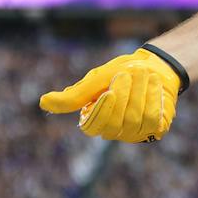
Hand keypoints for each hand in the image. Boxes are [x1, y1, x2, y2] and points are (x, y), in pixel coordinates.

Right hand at [39, 47, 181, 141]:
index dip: (102, 110)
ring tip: (144, 74)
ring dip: (141, 92)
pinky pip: (153, 119)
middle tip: (129, 73)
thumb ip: (74, 95)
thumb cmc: (121, 72)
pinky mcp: (155, 129)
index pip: (93, 126)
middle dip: (125, 93)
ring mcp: (134, 132)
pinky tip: (154, 85)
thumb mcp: (95, 80)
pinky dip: (153, 97)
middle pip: (117, 122)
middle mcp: (113, 131)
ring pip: (136, 119)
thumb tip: (43, 102)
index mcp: (95, 120)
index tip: (109, 90)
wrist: (154, 65)